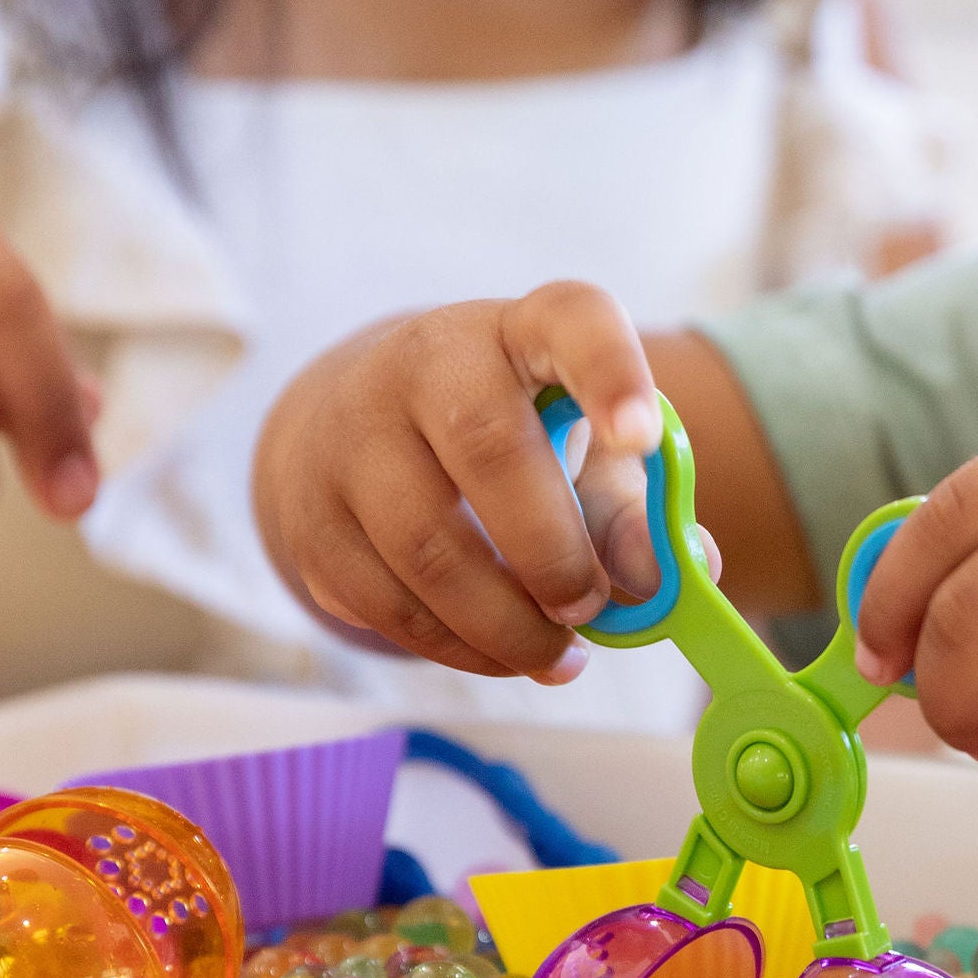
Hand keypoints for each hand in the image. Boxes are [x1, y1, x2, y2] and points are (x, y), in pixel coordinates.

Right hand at [254, 280, 691, 681]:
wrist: (358, 427)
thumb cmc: (505, 439)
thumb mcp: (581, 453)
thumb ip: (636, 513)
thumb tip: (666, 584)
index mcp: (518, 332)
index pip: (571, 322)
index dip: (612, 375)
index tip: (643, 437)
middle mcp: (426, 363)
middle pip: (487, 451)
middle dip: (551, 553)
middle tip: (588, 608)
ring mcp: (352, 436)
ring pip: (427, 549)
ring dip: (505, 626)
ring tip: (555, 655)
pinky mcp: (311, 518)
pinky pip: (388, 604)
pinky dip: (456, 649)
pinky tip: (496, 655)